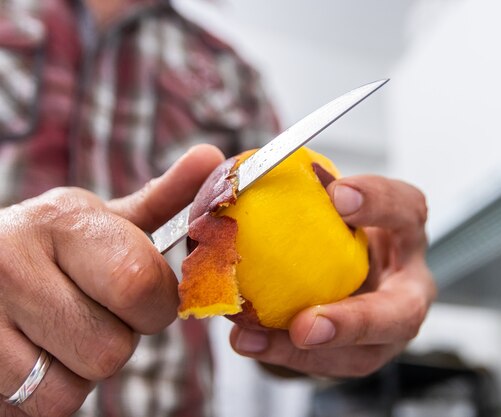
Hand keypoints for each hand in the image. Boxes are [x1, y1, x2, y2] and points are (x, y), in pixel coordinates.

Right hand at [0, 145, 223, 416]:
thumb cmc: (56, 250)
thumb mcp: (103, 221)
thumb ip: (164, 199)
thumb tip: (213, 157)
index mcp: (63, 220)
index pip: (139, 283)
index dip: (156, 306)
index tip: (144, 298)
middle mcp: (13, 261)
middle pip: (111, 348)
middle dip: (119, 340)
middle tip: (97, 315)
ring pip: (74, 386)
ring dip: (81, 370)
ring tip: (60, 332)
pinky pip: (40, 408)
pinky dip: (49, 393)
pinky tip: (36, 354)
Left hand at [230, 175, 435, 376]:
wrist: (344, 266)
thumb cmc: (334, 225)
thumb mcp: (322, 201)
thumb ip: (294, 188)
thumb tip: (220, 165)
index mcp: (404, 232)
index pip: (407, 209)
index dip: (380, 201)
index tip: (337, 195)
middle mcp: (407, 283)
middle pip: (404, 312)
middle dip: (357, 321)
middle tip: (306, 324)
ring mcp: (388, 327)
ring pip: (363, 356)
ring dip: (308, 354)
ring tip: (255, 340)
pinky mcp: (360, 352)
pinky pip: (327, 364)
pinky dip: (283, 353)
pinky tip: (248, 340)